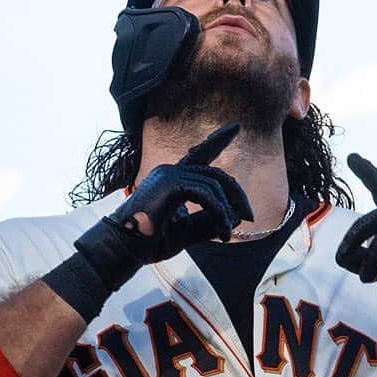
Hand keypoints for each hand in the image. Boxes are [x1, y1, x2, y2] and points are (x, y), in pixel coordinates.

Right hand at [105, 122, 253, 261]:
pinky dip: (218, 212)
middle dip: (237, 195)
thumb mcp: (186, 232)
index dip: (217, 140)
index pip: (199, 154)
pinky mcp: (169, 183)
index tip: (235, 127)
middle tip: (250, 217)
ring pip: (214, 185)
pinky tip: (222, 230)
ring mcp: (168, 174)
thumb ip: (207, 223)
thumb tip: (235, 218)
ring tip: (227, 234)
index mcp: (172, 179)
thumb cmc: (150, 242)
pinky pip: (205, 194)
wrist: (126, 248)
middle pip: (216, 175)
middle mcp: (170, 171)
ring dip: (226, 212)